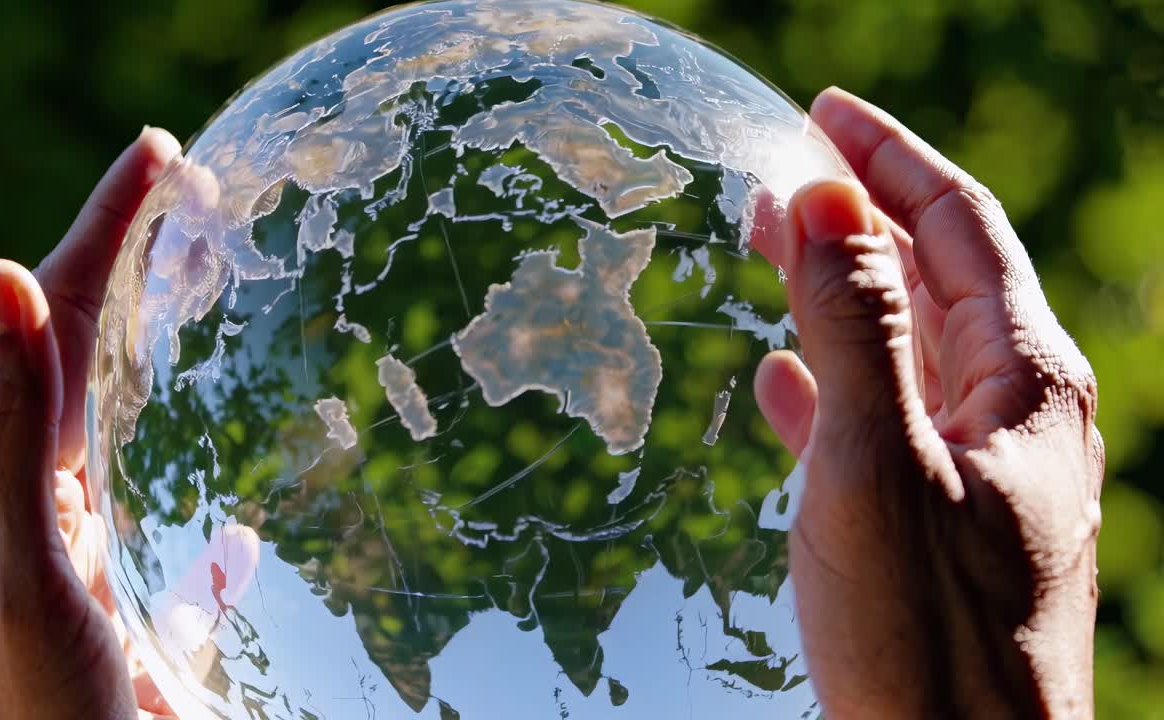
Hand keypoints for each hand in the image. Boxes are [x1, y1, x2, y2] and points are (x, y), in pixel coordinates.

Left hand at [0, 127, 182, 718]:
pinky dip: (200, 520)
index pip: (46, 332)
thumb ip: (0, 442)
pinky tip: (241, 526)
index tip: (158, 157)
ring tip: (204, 321)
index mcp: (0, 501)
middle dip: (125, 281)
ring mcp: (83, 585)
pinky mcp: (129, 644)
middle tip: (185, 207)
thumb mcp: (15, 584)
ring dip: (157, 374)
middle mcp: (32, 530)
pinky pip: (163, 558)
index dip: (95, 235)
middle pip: (78, 373)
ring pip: (118, 449)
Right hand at [752, 88, 1102, 716]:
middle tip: (779, 171)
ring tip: (766, 244)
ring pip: (901, 346)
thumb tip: (820, 197)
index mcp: (1026, 383)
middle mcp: (1013, 414)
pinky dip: (827, 383)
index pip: (959, 228)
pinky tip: (777, 380)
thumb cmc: (925, 630)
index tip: (824, 112)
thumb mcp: (878, 461)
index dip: (891, 160)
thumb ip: (852, 325)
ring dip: (834, 291)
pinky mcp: (931, 521)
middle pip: (933, 278)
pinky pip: (879, 420)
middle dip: (857, 217)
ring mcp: (975, 469)